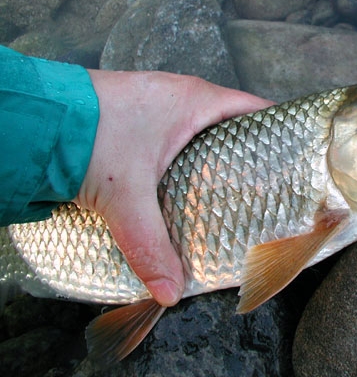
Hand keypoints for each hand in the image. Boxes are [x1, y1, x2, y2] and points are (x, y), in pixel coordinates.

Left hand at [73, 70, 272, 305]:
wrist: (38, 117)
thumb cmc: (90, 138)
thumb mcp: (127, 198)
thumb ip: (150, 245)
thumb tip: (169, 290)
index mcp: (197, 100)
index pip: (256, 110)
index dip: (278, 133)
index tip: (292, 160)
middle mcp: (183, 93)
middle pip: (233, 121)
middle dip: (248, 151)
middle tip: (264, 184)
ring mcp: (160, 99)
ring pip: (204, 126)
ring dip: (216, 151)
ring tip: (228, 186)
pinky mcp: (139, 111)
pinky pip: (180, 128)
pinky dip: (188, 150)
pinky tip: (185, 177)